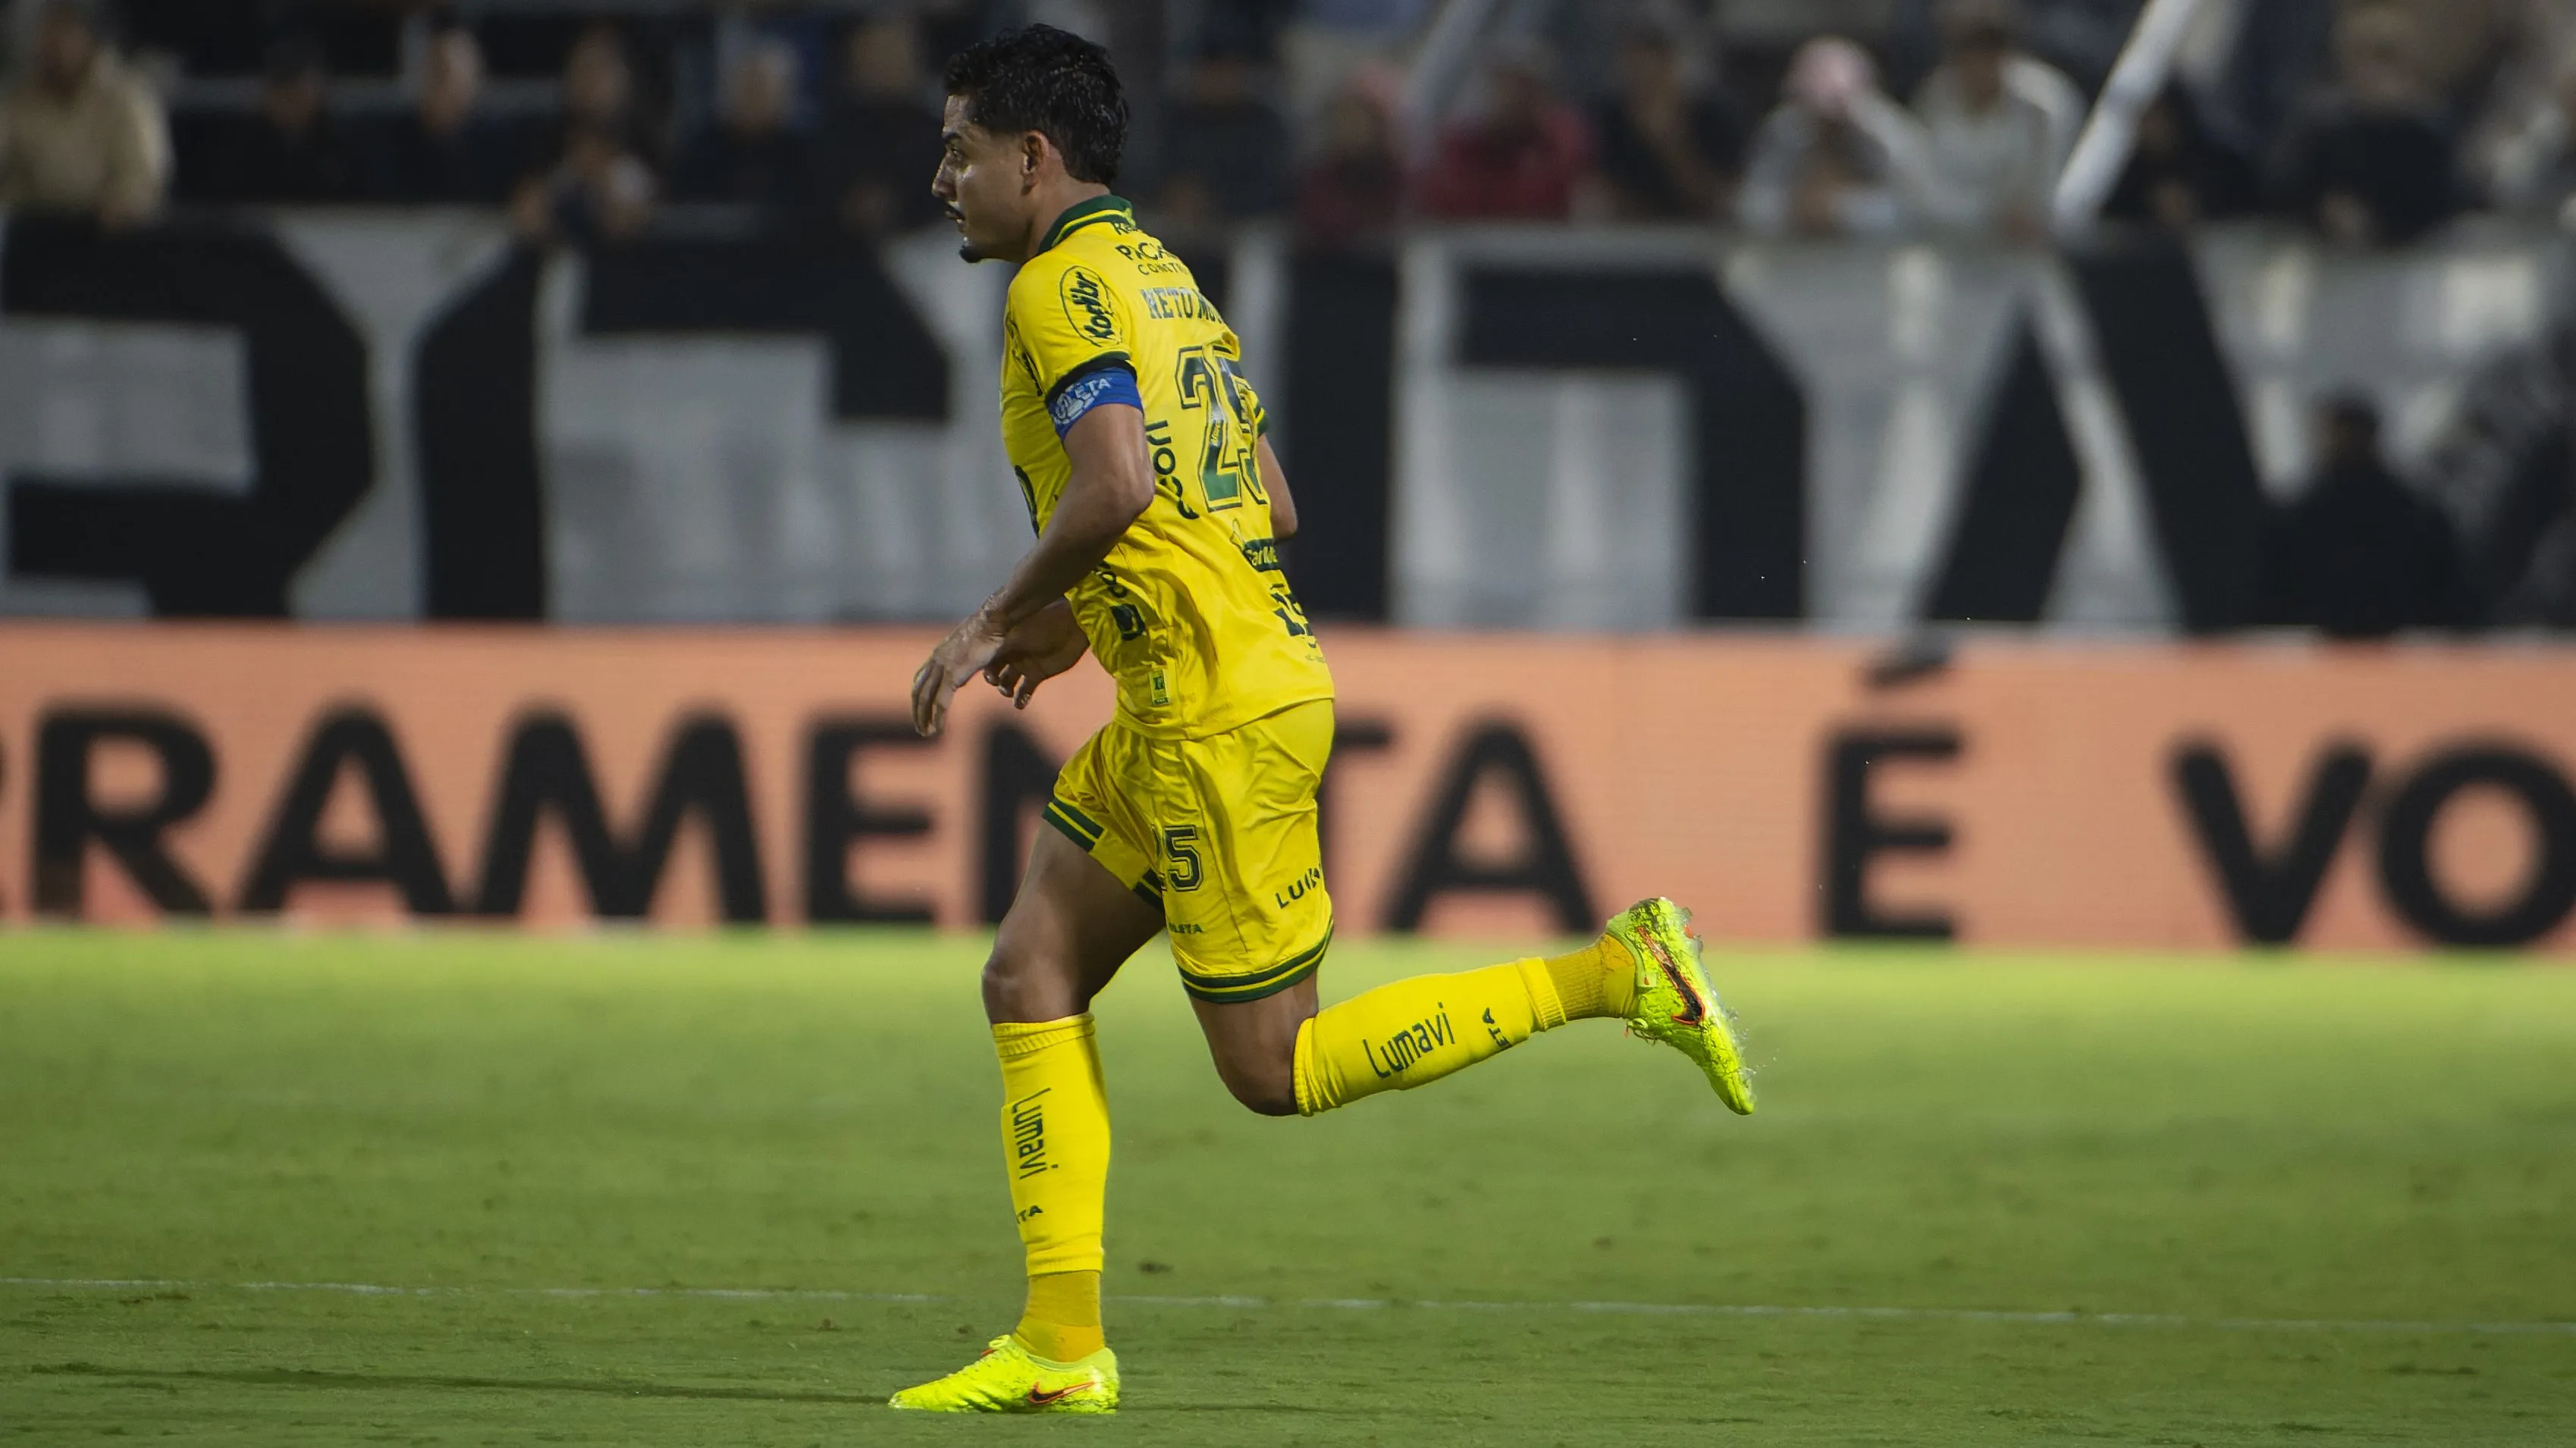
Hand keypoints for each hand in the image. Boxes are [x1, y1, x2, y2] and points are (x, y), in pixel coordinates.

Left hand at [911, 607, 1010, 736]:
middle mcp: (937, 659)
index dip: (920, 695)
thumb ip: (970, 656)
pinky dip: (937, 717)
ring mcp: (943, 667)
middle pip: (919, 690)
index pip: (922, 677)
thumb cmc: (992, 628)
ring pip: (926, 698)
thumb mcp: (976, 643)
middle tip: (919, 726)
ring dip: (923, 717)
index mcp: (940, 652)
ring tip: (925, 733)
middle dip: (918, 710)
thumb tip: (974, 662)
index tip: (921, 708)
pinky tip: (937, 730)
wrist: (994, 621)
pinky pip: (940, 701)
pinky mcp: (953, 675)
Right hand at [983, 600, 1088, 709]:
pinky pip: (1025, 691)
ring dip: (1005, 690)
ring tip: (1009, 692)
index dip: (984, 668)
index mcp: (1002, 641)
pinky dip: (1021, 699)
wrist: (1070, 625)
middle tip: (997, 682)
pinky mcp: (1039, 674)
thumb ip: (994, 647)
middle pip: (994, 672)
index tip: (988, 675)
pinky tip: (1020, 704)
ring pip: (1008, 683)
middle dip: (993, 680)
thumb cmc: (1040, 625)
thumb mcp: (1013, 633)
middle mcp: (1011, 654)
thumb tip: (975, 661)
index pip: (986, 658)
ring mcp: (1024, 665)